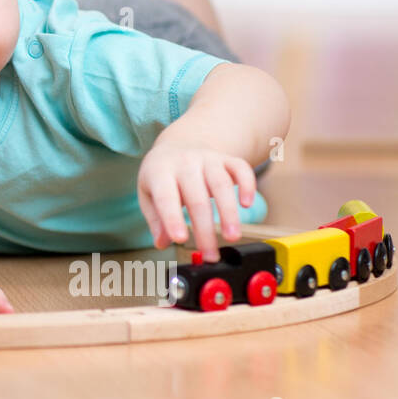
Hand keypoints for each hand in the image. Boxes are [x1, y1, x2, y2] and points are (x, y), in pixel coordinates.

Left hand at [137, 141, 256, 261]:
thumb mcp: (149, 193)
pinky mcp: (227, 159)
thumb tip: (162, 242)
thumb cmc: (162, 175)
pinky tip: (247, 203)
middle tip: (210, 255)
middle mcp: (185, 163)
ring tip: (232, 237)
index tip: (180, 239)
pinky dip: (247, 185)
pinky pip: (241, 168)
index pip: (166, 197)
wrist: (180, 143)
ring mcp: (207, 158)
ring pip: (221, 184)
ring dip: (229, 213)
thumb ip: (155, 220)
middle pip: (197, 198)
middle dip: (205, 229)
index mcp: (160, 172)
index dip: (172, 218)